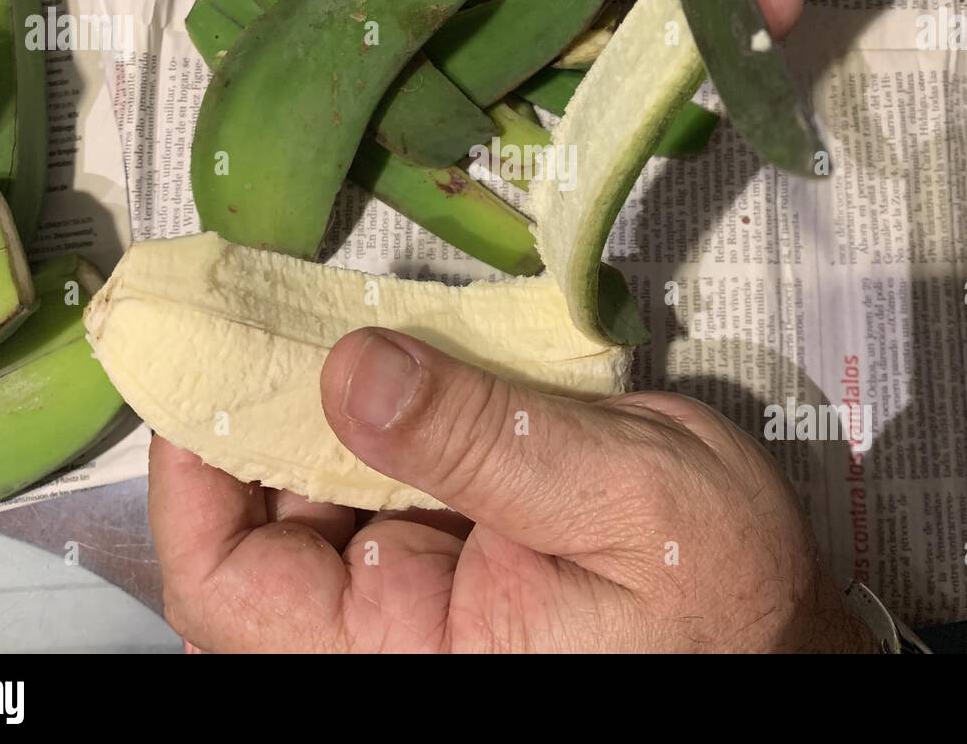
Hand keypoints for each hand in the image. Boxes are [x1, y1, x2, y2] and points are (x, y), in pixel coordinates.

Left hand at [149, 328, 873, 652]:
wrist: (776, 631)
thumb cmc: (720, 590)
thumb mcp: (619, 493)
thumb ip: (484, 437)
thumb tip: (348, 370)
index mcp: (410, 658)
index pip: (230, 589)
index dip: (190, 480)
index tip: (198, 368)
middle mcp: (390, 640)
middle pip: (258, 534)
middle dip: (260, 416)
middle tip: (271, 309)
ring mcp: (414, 603)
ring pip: (311, 503)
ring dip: (318, 409)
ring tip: (341, 323)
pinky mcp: (446, 561)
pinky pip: (374, 488)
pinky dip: (376, 416)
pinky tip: (402, 363)